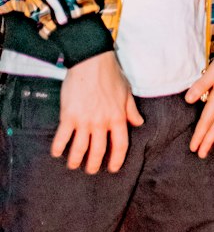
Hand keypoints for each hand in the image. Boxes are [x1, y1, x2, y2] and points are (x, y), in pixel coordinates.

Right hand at [52, 51, 142, 173]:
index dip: (117, 160)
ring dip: (76, 160)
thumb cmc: (110, 75)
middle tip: (90, 170)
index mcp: (118, 117)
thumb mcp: (126, 93)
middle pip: (98, 151)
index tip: (112, 168)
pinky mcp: (69, 116)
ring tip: (74, 165)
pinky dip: (58, 148)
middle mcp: (102, 122)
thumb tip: (138, 122)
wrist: (91, 61)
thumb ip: (131, 110)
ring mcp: (85, 121)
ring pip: (80, 149)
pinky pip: (62, 138)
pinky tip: (57, 153)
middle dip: (94, 165)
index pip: (120, 145)